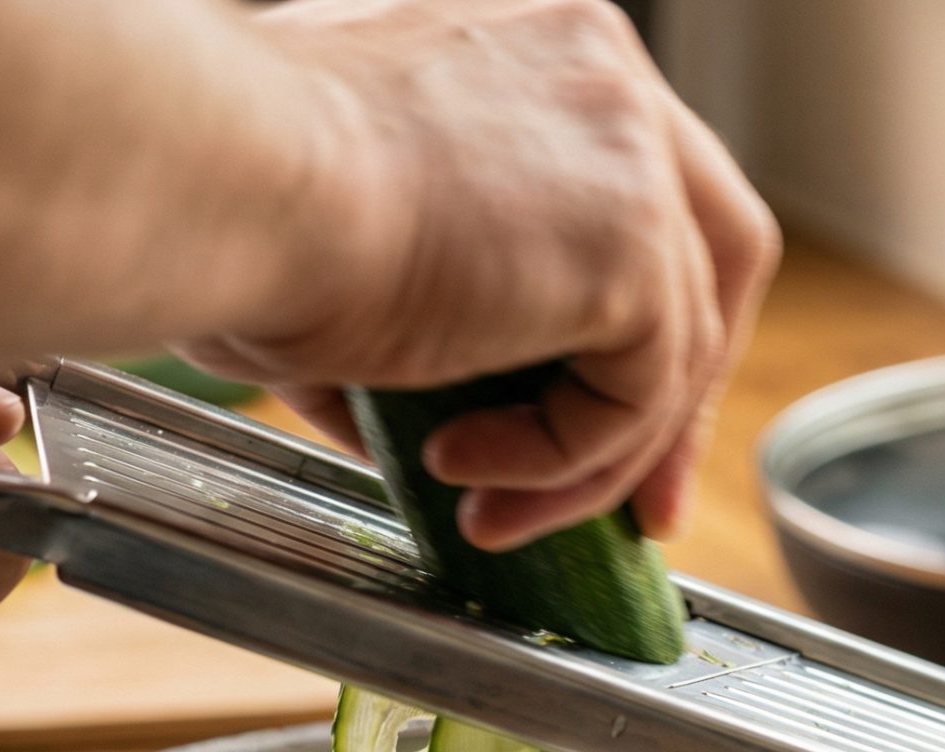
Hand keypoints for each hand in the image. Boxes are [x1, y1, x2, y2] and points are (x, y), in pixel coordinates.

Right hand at [179, 0, 779, 550]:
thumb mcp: (343, 236)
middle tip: (637, 511)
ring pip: (672, 351)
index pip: (652, 182)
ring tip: (486, 511)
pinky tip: (458, 467)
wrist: (228, 182)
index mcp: (540, 44)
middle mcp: (607, 75)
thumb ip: (423, 305)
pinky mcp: (633, 248)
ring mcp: (633, 157)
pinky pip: (635, 399)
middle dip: (681, 401)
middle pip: (716, 257)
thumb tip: (436, 428)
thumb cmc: (231, 191)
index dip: (642, 309)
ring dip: (590, 462)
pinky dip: (560, 463)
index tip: (598, 405)